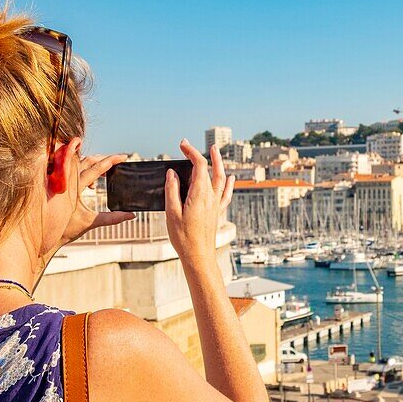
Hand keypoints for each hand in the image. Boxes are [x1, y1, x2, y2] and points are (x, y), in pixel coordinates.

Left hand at [55, 152, 135, 250]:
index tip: (123, 157)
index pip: (96, 169)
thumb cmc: (67, 230)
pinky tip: (92, 186)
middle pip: (88, 161)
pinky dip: (86, 172)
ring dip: (94, 164)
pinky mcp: (60, 185)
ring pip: (80, 164)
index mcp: (74, 187)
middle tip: (116, 161)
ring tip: (106, 172)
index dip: (111, 161)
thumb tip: (131, 215)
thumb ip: (112, 218)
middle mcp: (67, 181)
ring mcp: (63, 182)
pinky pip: (74, 171)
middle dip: (103, 159)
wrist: (46, 235)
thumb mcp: (91, 223)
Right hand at [165, 139, 233, 267]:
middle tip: (189, 146)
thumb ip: (172, 190)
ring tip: (215, 151)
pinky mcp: (217, 212)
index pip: (199, 165)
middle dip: (201, 154)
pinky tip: (230, 178)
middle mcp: (211, 197)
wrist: (198, 256)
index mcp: (199, 194)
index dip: (191, 152)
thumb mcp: (171, 213)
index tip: (182, 144)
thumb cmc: (183, 238)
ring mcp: (216, 204)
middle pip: (210, 169)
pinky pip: (226, 193)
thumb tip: (173, 173)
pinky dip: (228, 183)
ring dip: (218, 163)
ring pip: (221, 178)